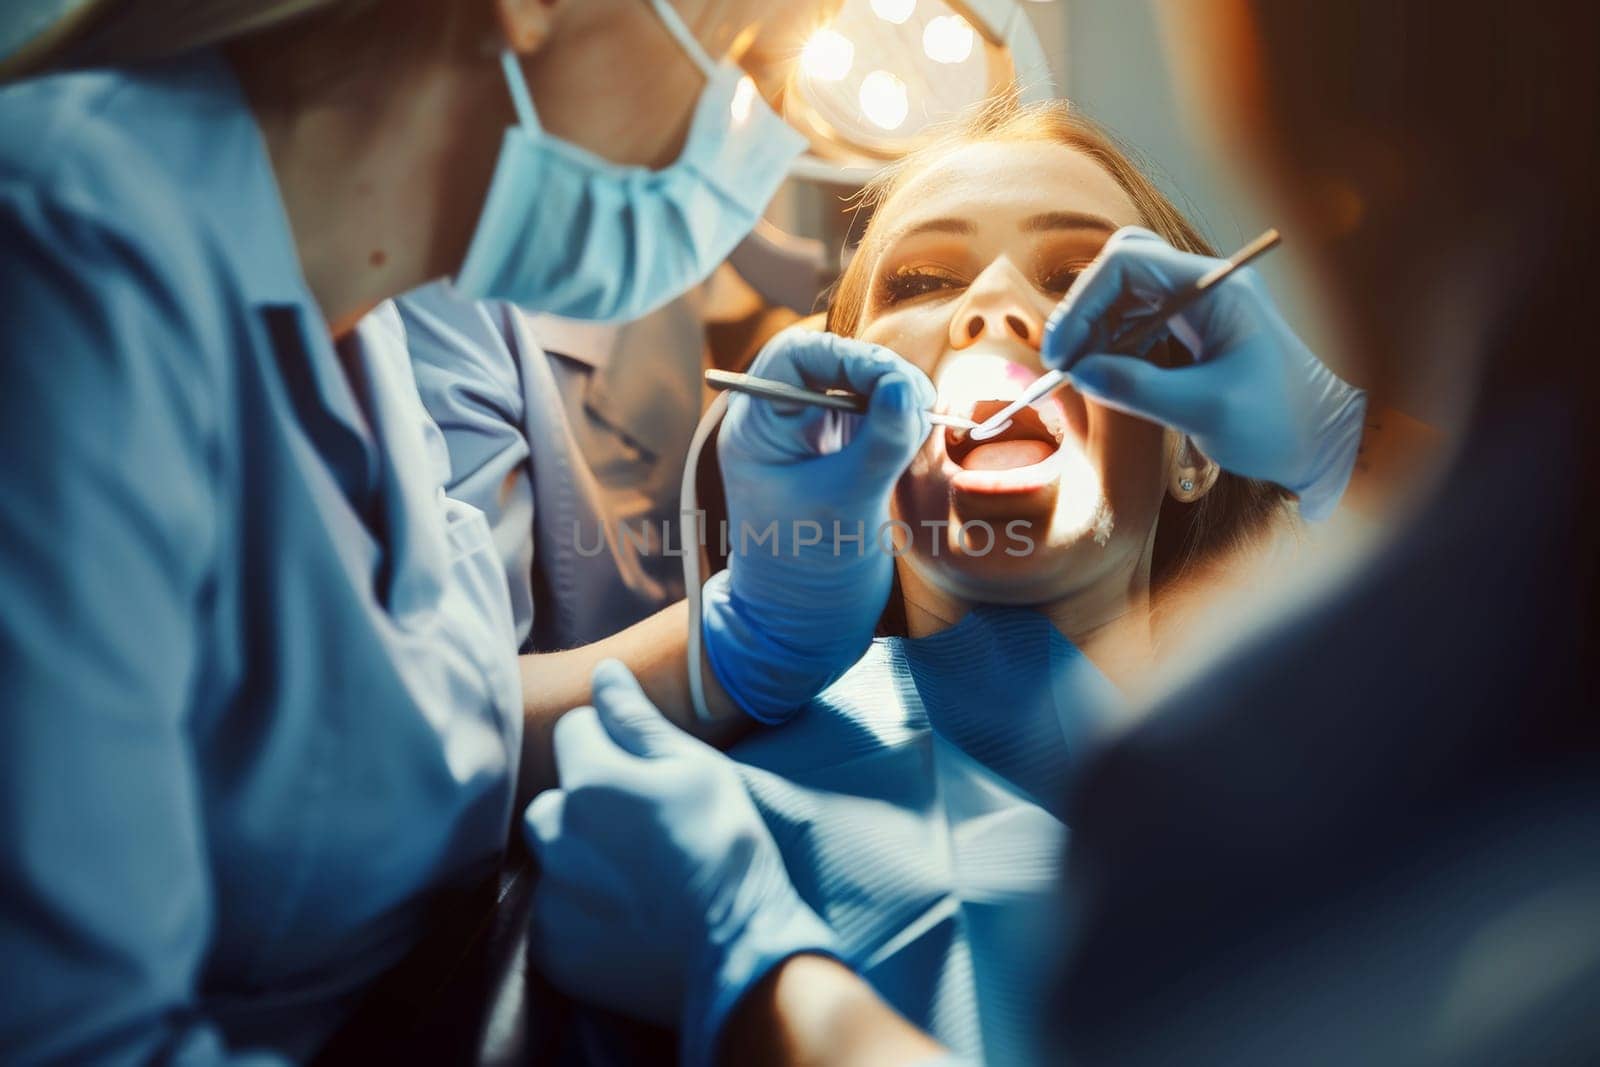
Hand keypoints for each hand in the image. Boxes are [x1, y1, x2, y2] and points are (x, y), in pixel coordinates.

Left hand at [525, 661, 840, 1066]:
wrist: (738, 951)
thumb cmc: (725, 846)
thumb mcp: (695, 769)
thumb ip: (637, 719)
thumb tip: (604, 672)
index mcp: (590, 780)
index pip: (575, 730)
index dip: (611, 743)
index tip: (647, 774)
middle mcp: (555, 834)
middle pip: (556, 797)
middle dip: (587, 803)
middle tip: (643, 829)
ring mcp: (549, 895)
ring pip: (553, 855)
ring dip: (581, 856)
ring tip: (638, 876)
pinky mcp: (551, 948)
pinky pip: (554, 912)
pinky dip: (581, 911)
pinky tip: (629, 916)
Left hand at [705, 328, 933, 721]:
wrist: (804, 628)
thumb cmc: (807, 573)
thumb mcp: (847, 502)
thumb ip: (878, 441)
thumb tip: (908, 385)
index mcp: (758, 426)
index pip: (798, 355)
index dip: (850, 356)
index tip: (894, 384)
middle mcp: (782, 423)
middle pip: (837, 363)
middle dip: (882, 376)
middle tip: (920, 408)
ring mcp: (815, 439)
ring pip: (863, 387)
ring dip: (899, 400)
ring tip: (921, 432)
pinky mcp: (845, 457)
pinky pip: (879, 417)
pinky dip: (904, 422)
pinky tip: (918, 445)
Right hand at [1044, 227, 1365, 519]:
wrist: (1323, 441)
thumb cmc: (1277, 424)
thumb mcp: (1204, 411)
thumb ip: (1138, 388)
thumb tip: (1080, 373)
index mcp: (1214, 288)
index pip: (1127, 263)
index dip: (1082, 302)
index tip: (1060, 354)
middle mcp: (1205, 284)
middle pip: (1123, 268)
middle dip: (1086, 310)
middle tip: (1065, 362)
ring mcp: (1201, 303)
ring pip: (1127, 292)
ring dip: (1096, 328)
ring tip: (1080, 374)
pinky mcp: (1197, 326)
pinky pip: (1141, 316)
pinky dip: (1115, 341)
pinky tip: (1106, 372)